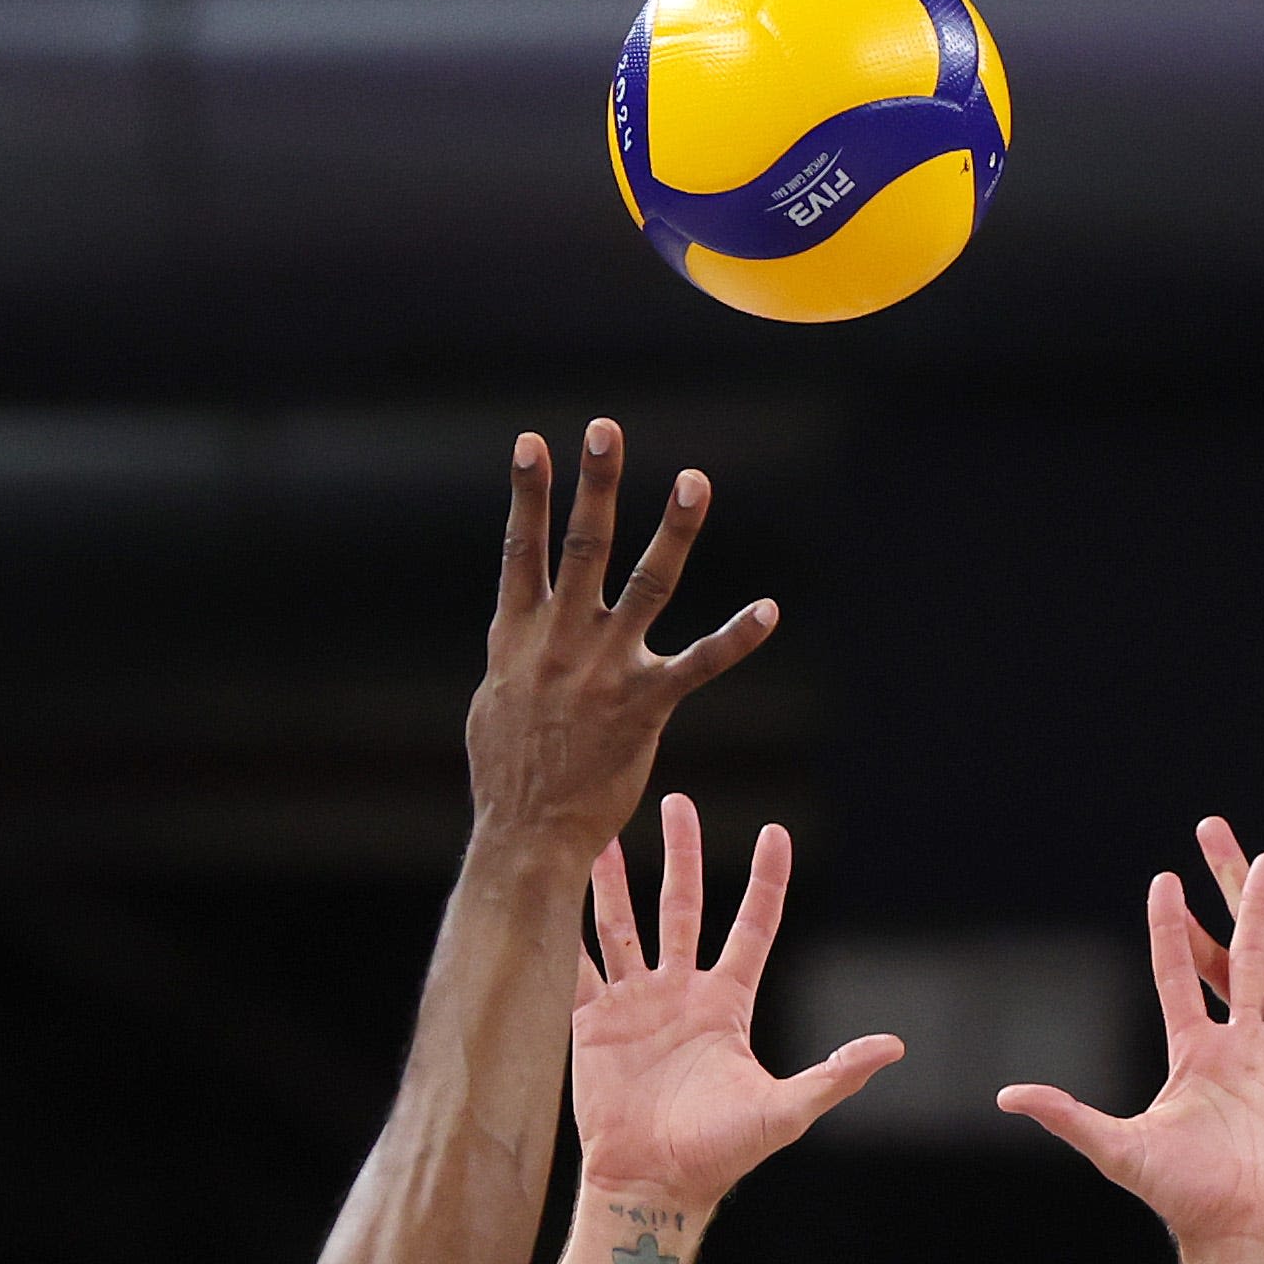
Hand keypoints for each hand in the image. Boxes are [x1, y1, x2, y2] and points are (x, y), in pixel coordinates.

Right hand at [467, 423, 777, 850]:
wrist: (527, 834)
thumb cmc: (508, 774)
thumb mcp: (493, 702)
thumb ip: (515, 655)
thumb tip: (521, 630)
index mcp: (517, 636)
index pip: (521, 549)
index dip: (528, 494)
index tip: (534, 442)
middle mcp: (560, 640)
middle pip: (581, 546)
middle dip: (593, 484)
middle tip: (605, 429)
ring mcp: (604, 669)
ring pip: (646, 584)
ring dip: (673, 529)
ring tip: (693, 480)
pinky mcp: (645, 705)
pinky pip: (700, 664)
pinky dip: (737, 637)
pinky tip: (769, 612)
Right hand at [569, 795, 899, 1208]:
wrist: (654, 1186)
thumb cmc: (721, 1153)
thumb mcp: (787, 1111)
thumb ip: (836, 1073)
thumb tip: (895, 1046)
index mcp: (727, 1005)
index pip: (751, 928)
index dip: (765, 882)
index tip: (776, 832)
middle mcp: (680, 994)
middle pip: (681, 908)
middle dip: (682, 855)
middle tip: (677, 801)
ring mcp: (633, 1005)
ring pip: (622, 925)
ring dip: (613, 880)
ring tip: (601, 830)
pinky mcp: (591, 1024)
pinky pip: (574, 967)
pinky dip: (562, 931)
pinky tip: (550, 890)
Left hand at [1008, 859, 1263, 1252]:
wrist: (1242, 1235)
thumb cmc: (1182, 1198)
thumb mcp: (1119, 1150)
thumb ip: (1068, 1116)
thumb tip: (1006, 1096)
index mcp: (1194, 1052)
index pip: (1178, 975)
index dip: (1170, 930)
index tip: (1164, 880)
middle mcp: (1242, 1047)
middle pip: (1251, 960)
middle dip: (1256, 909)